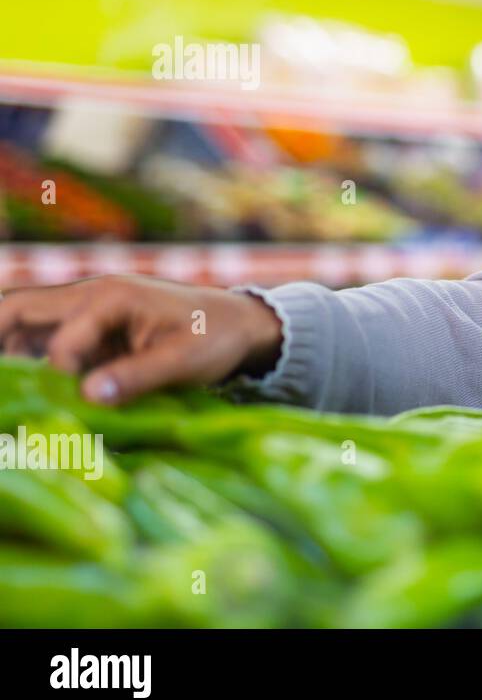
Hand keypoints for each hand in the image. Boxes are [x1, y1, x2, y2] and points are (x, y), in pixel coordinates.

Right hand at [0, 276, 282, 403]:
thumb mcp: (185, 361)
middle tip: (5, 387)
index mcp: (111, 298)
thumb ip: (138, 377)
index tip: (78, 403)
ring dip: (12, 350)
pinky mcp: (91, 328)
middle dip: (0, 339)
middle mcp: (90, 296)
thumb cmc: (216, 337)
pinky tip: (33, 389)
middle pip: (19, 309)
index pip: (62, 340)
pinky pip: (47, 337)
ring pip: (26, 322)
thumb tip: (89, 397)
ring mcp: (87, 310)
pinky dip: (31, 357)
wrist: (239, 323)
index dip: (61, 375)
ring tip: (14, 391)